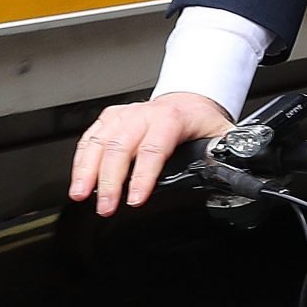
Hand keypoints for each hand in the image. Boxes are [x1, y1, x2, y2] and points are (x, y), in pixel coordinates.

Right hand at [68, 92, 233, 215]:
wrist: (188, 100)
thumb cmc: (201, 119)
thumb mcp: (221, 133)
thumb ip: (224, 150)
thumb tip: (227, 165)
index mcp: (171, 118)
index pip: (153, 148)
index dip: (143, 176)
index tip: (135, 199)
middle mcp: (144, 114)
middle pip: (120, 146)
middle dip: (109, 180)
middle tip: (106, 206)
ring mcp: (125, 115)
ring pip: (99, 140)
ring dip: (87, 169)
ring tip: (81, 195)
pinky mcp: (111, 118)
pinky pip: (90, 137)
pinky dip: (81, 159)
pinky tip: (78, 178)